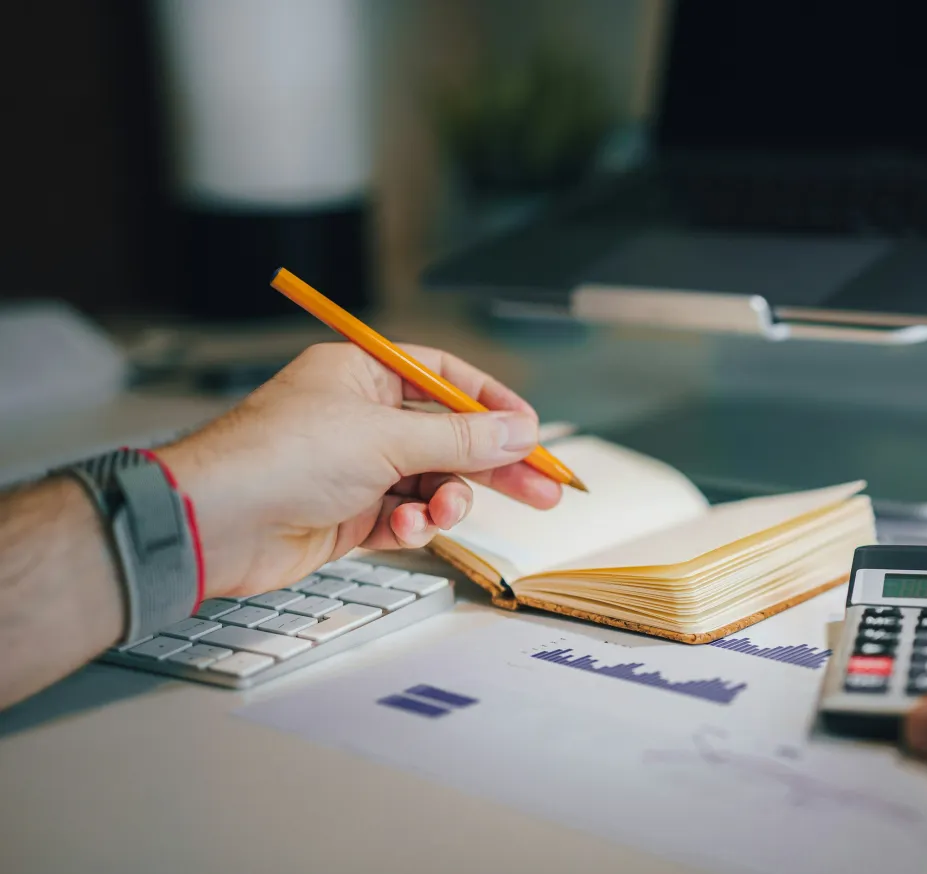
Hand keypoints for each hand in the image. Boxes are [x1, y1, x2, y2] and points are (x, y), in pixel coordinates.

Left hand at [155, 343, 561, 598]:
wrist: (215, 522)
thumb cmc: (279, 457)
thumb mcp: (386, 437)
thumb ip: (461, 438)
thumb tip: (519, 432)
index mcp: (363, 374)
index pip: (445, 377)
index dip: (492, 403)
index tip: (532, 432)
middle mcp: (360, 416)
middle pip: (448, 435)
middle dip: (493, 465)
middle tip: (544, 489)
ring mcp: (355, 467)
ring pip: (431, 482)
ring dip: (446, 500)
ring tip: (443, 512)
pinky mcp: (348, 514)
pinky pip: (403, 517)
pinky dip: (412, 526)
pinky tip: (406, 531)